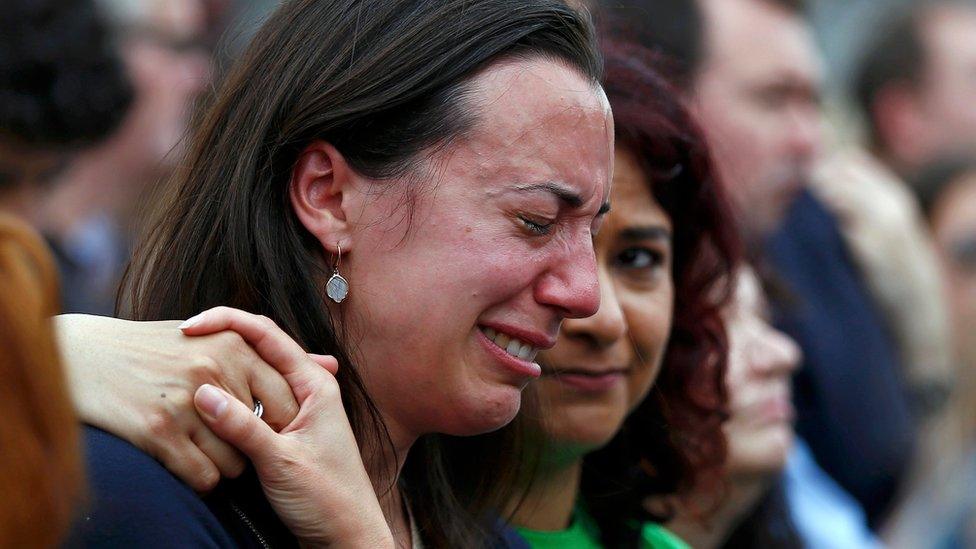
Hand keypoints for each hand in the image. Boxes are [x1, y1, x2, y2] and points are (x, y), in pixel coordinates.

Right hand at [55, 313, 301, 491]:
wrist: (82, 358)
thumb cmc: (157, 350)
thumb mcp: (219, 343)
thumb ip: (274, 358)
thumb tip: (332, 362)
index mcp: (235, 344)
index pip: (288, 392)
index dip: (284, 418)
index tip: (275, 429)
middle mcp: (215, 368)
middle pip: (267, 430)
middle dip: (257, 444)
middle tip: (228, 436)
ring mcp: (187, 401)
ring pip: (237, 462)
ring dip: (226, 466)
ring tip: (198, 445)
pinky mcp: (158, 431)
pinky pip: (204, 477)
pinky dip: (202, 480)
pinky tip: (185, 461)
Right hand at [187, 308, 392, 547]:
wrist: (347, 540)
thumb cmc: (327, 500)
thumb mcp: (282, 462)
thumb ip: (243, 426)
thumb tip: (202, 394)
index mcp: (313, 384)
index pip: (267, 334)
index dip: (228, 322)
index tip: (188, 327)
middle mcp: (304, 391)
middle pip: (251, 355)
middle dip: (214, 356)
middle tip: (174, 361)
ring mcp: (288, 415)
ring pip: (242, 387)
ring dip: (214, 389)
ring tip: (178, 394)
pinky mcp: (275, 440)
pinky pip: (242, 417)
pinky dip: (220, 419)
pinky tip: (194, 426)